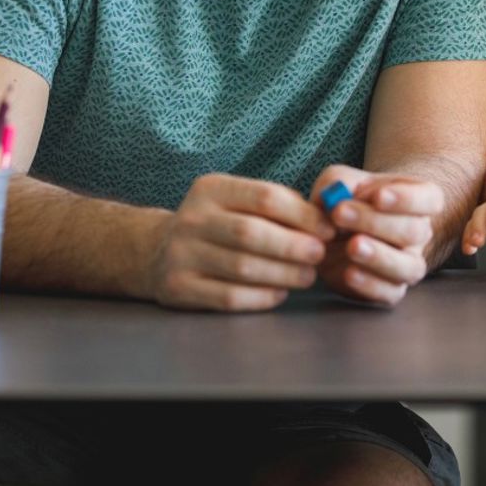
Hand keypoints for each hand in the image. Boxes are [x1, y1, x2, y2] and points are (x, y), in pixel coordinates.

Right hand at [146, 173, 335, 311]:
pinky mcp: (178, 287)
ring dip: (283, 274)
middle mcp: (192, 219)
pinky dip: (261, 297)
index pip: (265, 197)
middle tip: (320, 255)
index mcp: (211, 189)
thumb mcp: (238, 202)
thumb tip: (329, 218)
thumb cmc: (219, 225)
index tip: (329, 229)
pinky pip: (229, 297)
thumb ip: (280, 206)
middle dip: (293, 246)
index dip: (303, 215)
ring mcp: (180, 254)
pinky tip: (280, 293)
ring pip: (242, 267)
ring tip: (307, 276)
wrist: (156, 252)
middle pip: (252, 233)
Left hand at [311, 165, 445, 305]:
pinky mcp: (391, 289)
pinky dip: (371, 285)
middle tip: (340, 213)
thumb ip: (338, 184)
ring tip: (352, 246)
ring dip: (380, 256)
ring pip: (409, 266)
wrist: (338, 236)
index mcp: (418, 200)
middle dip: (376, 222)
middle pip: (414, 230)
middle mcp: (420, 232)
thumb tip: (337, 199)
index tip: (377, 196)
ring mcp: (408, 263)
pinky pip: (391, 292)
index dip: (407, 199)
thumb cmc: (346, 202)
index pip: (430, 199)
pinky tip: (349, 273)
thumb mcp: (339, 182)